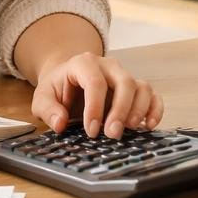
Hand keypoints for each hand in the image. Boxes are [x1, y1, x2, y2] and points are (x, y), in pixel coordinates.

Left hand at [31, 52, 162, 138]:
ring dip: (139, 110)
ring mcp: (124, 76)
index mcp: (84, 63)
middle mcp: (109, 66)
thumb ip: (48, 109)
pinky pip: (153, 95)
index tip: (92, 130)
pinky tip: (149, 125)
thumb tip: (60, 122)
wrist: (68, 80)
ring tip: (130, 129)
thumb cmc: (58, 89)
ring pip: (142, 87)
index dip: (95, 107)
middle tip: (112, 134)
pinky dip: (155, 109)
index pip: (95, 82)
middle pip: (124, 82)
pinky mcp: (135, 89)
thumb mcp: (43, 97)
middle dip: (121, 110)